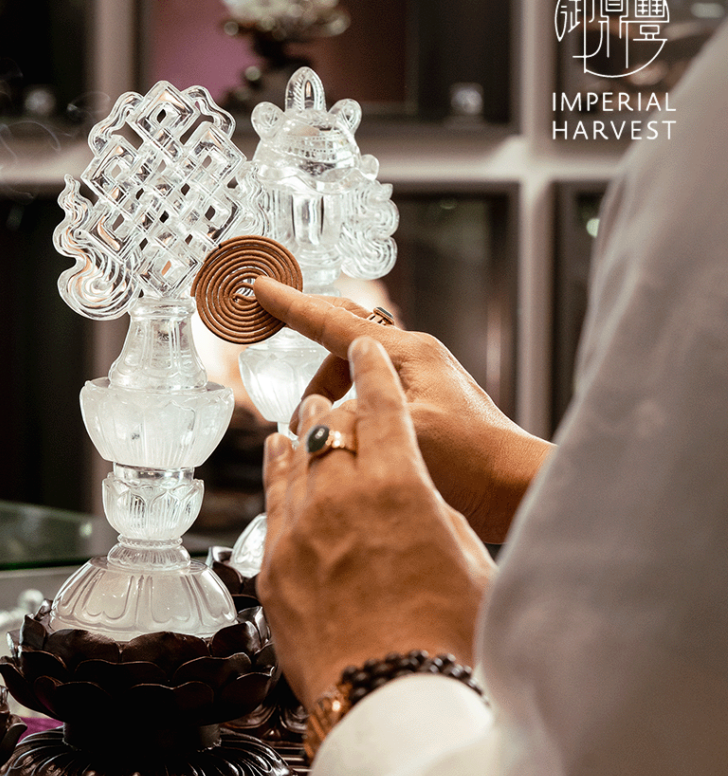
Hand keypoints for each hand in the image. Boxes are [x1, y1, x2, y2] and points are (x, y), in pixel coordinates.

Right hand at [253, 277, 551, 542]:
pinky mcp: (425, 405)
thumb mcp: (403, 433)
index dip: (293, 307)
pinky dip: (348, 406)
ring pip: (356, 370)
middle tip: (279, 357)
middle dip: (310, 346)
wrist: (515, 488)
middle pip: (346, 335)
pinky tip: (343, 436)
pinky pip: (371, 390)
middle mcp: (415, 357)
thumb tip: (319, 414)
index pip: (335, 321)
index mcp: (408, 353)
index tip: (261, 287)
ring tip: (312, 431)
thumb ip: (354, 416)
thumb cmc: (472, 462)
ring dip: (328, 393)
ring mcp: (421, 379)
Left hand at [258, 337, 494, 710]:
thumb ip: (435, 518)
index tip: (362, 345)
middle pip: (328, 429)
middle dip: (333, 405)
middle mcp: (341, 495)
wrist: (390, 702)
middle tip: (332, 393)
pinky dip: (277, 475)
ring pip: (293, 461)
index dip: (371, 370)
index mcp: (399, 485)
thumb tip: (415, 499)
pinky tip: (277, 461)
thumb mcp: (467, 563)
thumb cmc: (448, 637)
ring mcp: (300, 530)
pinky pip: (271, 503)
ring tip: (300, 419)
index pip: (380, 406)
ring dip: (300, 434)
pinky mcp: (274, 566)